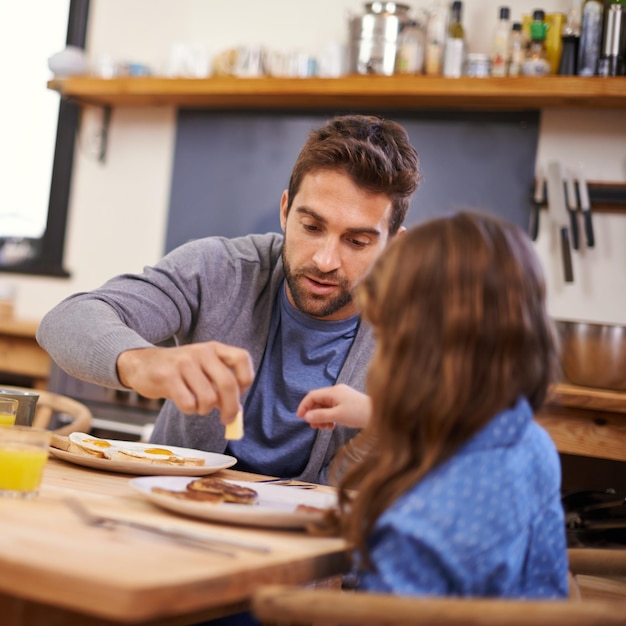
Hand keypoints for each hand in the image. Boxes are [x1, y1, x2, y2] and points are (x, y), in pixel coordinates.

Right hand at [116, 342, 253, 424]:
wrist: (142, 363)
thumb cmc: (179, 371)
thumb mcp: (202, 370)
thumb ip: (220, 386)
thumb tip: (237, 413)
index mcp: (214, 349)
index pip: (242, 358)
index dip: (246, 379)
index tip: (240, 393)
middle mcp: (201, 352)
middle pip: (228, 384)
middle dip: (231, 408)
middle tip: (227, 419)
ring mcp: (184, 363)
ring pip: (208, 398)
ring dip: (205, 410)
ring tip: (197, 405)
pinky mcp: (167, 377)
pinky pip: (189, 403)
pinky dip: (189, 410)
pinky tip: (184, 403)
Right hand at [296, 384, 371, 429]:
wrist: (380, 414)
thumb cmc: (359, 413)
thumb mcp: (337, 416)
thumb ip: (320, 415)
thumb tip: (306, 416)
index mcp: (333, 391)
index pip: (312, 396)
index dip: (304, 406)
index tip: (300, 418)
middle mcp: (337, 392)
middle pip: (318, 401)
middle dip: (313, 413)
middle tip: (314, 427)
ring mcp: (342, 397)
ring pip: (325, 406)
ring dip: (321, 417)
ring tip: (323, 428)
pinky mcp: (347, 403)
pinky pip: (333, 409)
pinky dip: (329, 417)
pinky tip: (331, 426)